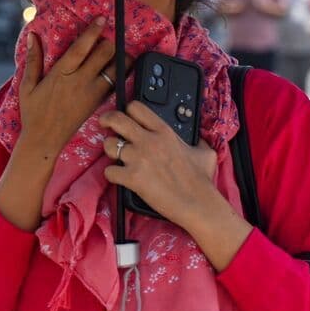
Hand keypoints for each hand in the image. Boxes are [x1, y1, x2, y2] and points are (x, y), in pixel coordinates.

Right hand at [0, 20, 123, 231]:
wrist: (45, 140)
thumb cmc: (33, 112)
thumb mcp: (27, 85)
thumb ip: (33, 60)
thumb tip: (33, 36)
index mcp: (61, 73)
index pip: (82, 47)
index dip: (93, 31)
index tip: (102, 19)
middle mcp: (80, 81)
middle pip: (104, 54)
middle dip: (110, 42)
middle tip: (109, 37)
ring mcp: (92, 93)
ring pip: (115, 68)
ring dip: (120, 57)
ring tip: (120, 50)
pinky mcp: (98, 103)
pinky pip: (115, 84)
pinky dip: (120, 73)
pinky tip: (120, 67)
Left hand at [98, 102, 223, 229]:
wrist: (197, 203)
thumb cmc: (201, 180)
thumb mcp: (205, 153)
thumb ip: (197, 142)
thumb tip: (198, 141)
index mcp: (164, 132)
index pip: (136, 108)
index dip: (128, 110)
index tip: (126, 115)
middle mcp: (148, 141)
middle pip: (116, 119)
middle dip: (106, 120)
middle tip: (104, 124)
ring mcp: (138, 158)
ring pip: (108, 145)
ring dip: (110, 150)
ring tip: (116, 156)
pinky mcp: (131, 177)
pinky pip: (109, 171)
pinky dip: (112, 175)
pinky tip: (120, 177)